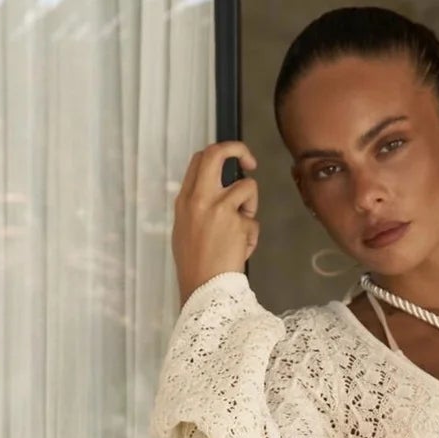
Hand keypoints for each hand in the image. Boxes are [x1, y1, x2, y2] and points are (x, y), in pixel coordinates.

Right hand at [173, 139, 258, 304]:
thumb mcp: (185, 228)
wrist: (203, 289)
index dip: (219, 153)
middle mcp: (200, 198)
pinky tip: (239, 251)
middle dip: (237, 149)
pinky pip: (253, 220)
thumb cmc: (195, 265)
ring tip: (241, 232)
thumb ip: (199, 206)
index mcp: (185, 199)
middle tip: (250, 161)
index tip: (232, 161)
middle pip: (216, 153)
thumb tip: (216, 190)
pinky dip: (251, 235)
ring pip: (248, 187)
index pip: (200, 159)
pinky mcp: (238, 221)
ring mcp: (219, 208)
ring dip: (251, 207)